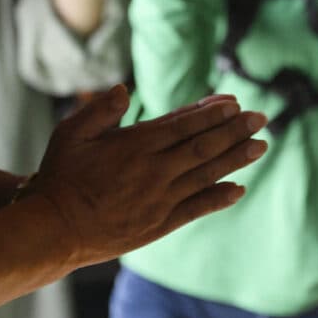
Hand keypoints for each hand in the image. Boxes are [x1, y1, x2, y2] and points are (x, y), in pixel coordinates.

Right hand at [26, 84, 266, 267]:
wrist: (57, 228)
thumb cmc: (61, 176)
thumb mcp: (69, 133)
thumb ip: (99, 111)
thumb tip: (124, 89)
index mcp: (134, 145)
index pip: (182, 124)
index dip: (210, 113)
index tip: (233, 102)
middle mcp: (153, 171)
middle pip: (203, 146)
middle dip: (234, 130)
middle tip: (260, 117)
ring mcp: (159, 199)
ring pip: (206, 175)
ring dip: (236, 159)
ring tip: (260, 146)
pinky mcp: (159, 224)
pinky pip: (197, 208)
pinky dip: (219, 198)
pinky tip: (238, 189)